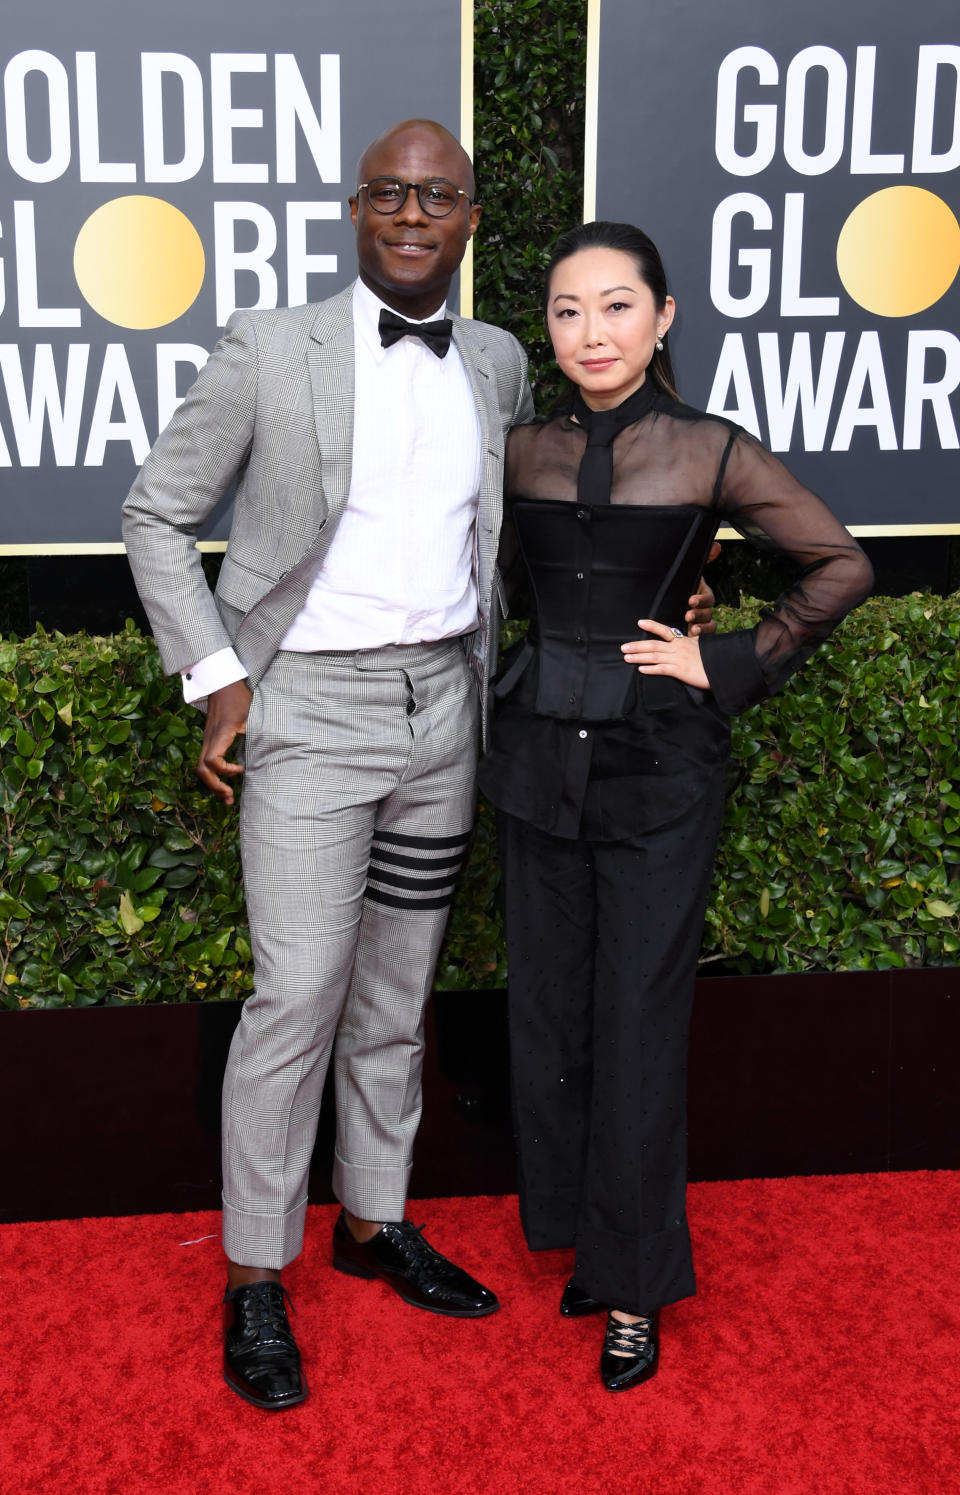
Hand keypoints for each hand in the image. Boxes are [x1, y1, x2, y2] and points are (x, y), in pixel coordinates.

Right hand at [196, 679, 252, 805]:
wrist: (221, 683)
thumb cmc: (238, 697)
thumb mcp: (252, 713)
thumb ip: (259, 731)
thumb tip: (276, 747)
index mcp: (220, 734)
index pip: (212, 761)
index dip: (226, 770)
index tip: (242, 769)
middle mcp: (209, 739)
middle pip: (202, 770)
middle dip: (215, 787)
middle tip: (230, 798)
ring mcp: (207, 740)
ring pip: (201, 768)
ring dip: (212, 784)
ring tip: (227, 796)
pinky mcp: (209, 740)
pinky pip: (205, 762)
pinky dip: (213, 774)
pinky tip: (225, 780)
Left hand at [622, 619, 709, 689]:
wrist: (724, 667)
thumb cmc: (714, 658)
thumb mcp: (702, 646)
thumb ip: (692, 644)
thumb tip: (688, 641)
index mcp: (683, 641)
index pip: (665, 630)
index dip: (652, 626)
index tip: (640, 622)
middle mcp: (678, 648)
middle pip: (653, 644)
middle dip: (637, 645)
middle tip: (623, 647)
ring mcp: (678, 659)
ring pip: (654, 656)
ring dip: (639, 657)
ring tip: (626, 657)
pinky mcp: (680, 671)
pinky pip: (662, 669)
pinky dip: (650, 669)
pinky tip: (641, 670)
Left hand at [685, 540, 720, 635]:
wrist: (669, 603)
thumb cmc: (680, 588)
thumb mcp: (687, 574)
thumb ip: (703, 560)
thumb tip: (717, 546)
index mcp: (703, 594)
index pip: (707, 597)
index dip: (700, 600)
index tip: (690, 600)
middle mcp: (704, 608)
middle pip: (708, 612)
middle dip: (698, 614)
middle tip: (687, 615)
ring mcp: (702, 621)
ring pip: (708, 624)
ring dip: (701, 626)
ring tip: (691, 627)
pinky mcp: (698, 632)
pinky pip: (706, 634)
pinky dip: (701, 634)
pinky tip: (693, 634)